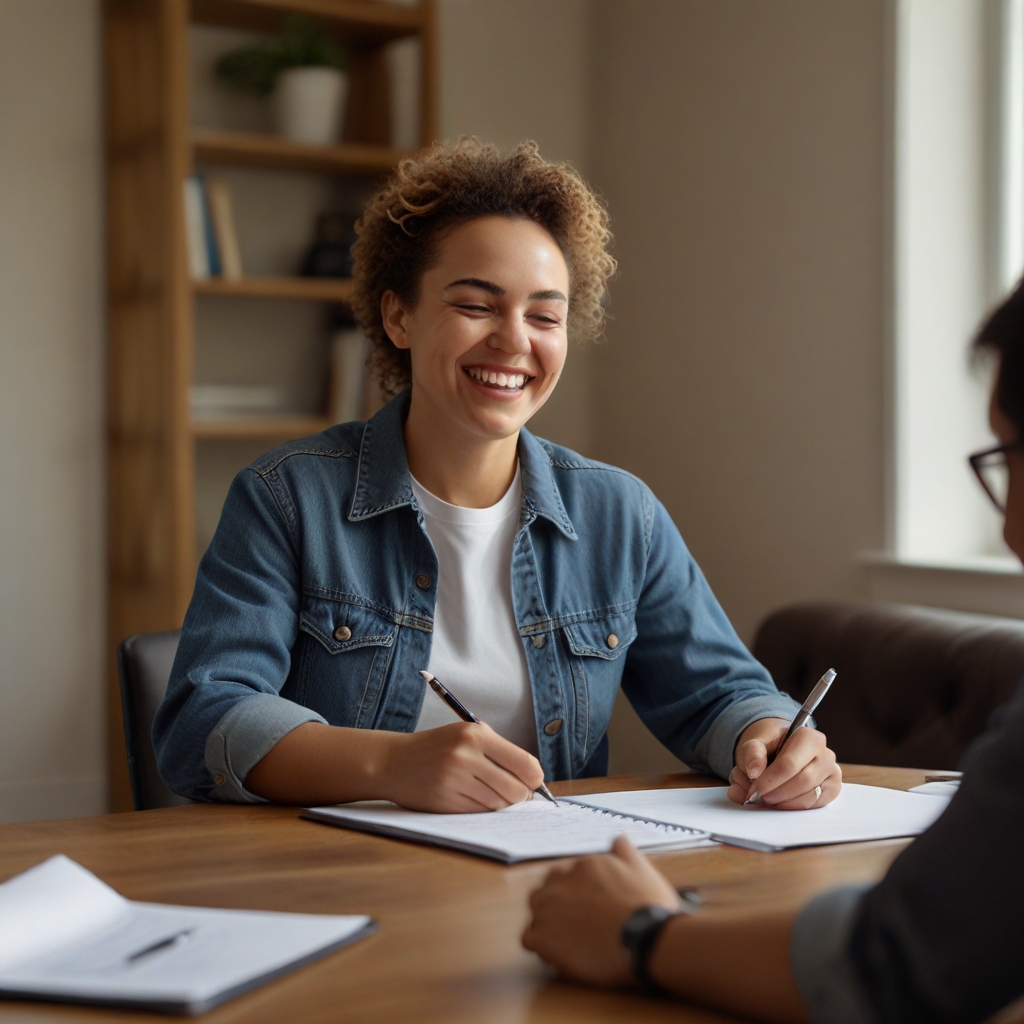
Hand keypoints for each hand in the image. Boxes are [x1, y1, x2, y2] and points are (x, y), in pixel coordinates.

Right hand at [380, 721, 544, 812]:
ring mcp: (454, 779)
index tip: (533, 782)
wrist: (394, 762)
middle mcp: (466, 755)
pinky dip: (483, 810)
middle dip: (521, 796)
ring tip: (489, 793)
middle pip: (516, 789)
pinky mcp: (445, 801)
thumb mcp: (467, 735)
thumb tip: (534, 780)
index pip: (525, 764)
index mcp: (477, 734)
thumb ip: (500, 752)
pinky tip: (472, 798)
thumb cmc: (438, 747)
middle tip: (516, 794)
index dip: (535, 779)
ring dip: (501, 804)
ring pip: (499, 804)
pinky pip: (480, 813)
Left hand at [521, 836, 680, 986]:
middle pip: (546, 890)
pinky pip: (529, 938)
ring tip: (569, 940)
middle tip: (579, 925)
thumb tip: (616, 838)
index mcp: (583, 865)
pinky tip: (560, 954)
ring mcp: (548, 909)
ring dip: (547, 922)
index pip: (566, 875)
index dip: (576, 893)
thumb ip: (624, 851)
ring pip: (536, 911)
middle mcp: (561, 882)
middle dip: (557, 904)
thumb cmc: (649, 906)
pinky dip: (541, 945)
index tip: (589, 907)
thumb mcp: (642, 868)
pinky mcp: (543, 937)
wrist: (645, 940)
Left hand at [728, 718, 841, 808]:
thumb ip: (752, 752)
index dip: (770, 780)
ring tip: (767, 800)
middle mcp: (825, 754)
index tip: (754, 790)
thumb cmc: (769, 744)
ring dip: (786, 803)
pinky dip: (795, 808)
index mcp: (808, 738)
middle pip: (803, 781)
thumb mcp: (754, 741)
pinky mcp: (832, 789)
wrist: (778, 747)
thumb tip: (754, 770)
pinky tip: (780, 803)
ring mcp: (831, 773)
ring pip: (811, 796)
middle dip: (778, 794)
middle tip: (758, 798)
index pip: (789, 764)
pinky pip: (816, 805)